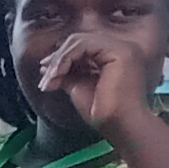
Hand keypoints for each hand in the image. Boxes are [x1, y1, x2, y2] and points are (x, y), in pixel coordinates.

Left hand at [35, 28, 164, 144]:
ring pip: (80, 41)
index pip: (83, 47)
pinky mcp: (120, 51)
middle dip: (57, 59)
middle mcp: (122, 48)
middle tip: (45, 78)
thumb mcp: (79, 86)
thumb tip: (46, 65)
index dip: (61, 58)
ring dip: (59, 60)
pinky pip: (84, 45)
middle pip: (80, 41)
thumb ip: (67, 73)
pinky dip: (66, 58)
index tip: (46, 75)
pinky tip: (58, 74)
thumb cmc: (104, 113)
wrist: (120, 127)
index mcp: (115, 56)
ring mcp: (123, 48)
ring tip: (50, 79)